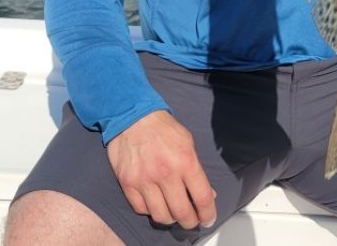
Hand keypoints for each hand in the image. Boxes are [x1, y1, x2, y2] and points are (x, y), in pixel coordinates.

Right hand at [107, 110, 216, 229]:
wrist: (133, 115)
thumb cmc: (163, 127)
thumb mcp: (187, 142)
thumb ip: (197, 169)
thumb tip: (208, 193)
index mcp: (185, 160)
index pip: (202, 198)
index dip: (208, 214)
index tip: (208, 219)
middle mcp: (165, 173)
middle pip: (182, 213)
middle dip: (190, 221)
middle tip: (191, 220)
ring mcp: (145, 179)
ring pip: (161, 216)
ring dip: (170, 218)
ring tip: (173, 212)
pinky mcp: (128, 182)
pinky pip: (141, 209)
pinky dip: (150, 210)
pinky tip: (155, 202)